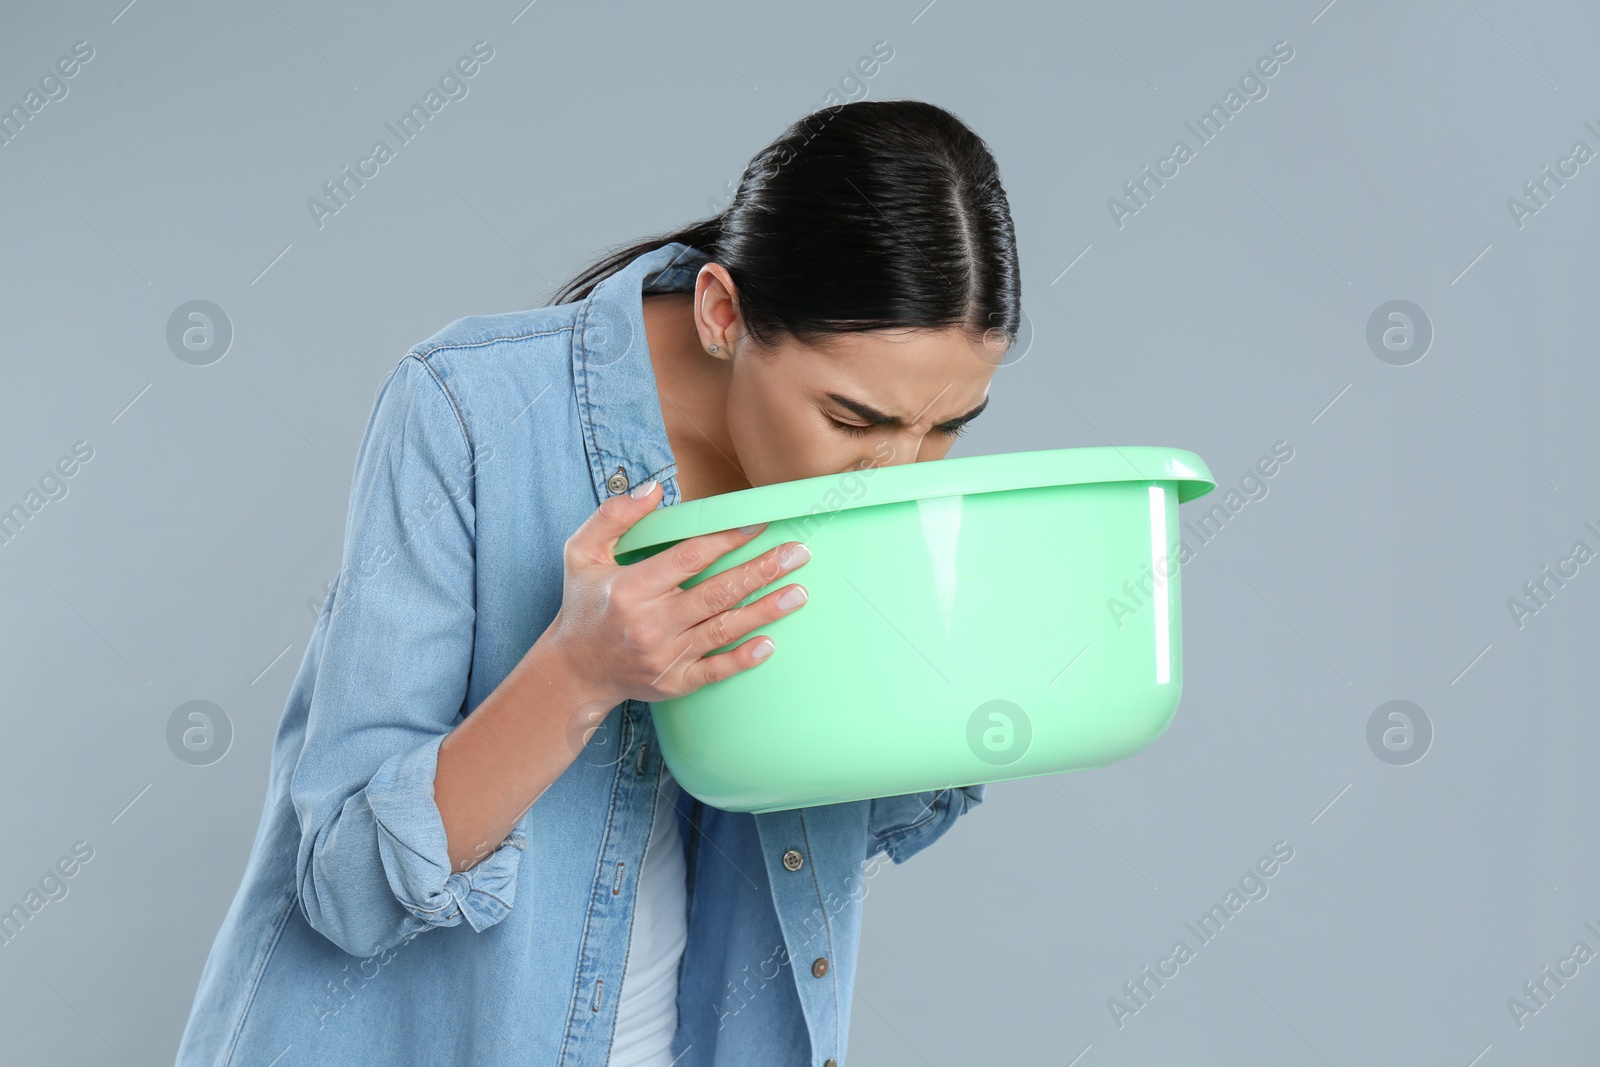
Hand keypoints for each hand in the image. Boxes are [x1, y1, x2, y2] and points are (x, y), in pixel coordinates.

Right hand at [543, 479, 810, 709]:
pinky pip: (715, 671)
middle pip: (717, 592)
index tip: (760, 524)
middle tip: (798, 554)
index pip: (690, 557)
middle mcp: (650, 623)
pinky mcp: (674, 683)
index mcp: (632, 588)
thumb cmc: (584, 605)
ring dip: (765, 610)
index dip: (728, 538)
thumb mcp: (582, 553)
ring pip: (724, 629)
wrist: (574, 671)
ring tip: (799, 592)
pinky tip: (770, 644)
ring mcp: (664, 656)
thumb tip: (653, 489)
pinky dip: (743, 658)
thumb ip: (614, 515)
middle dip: (761, 570)